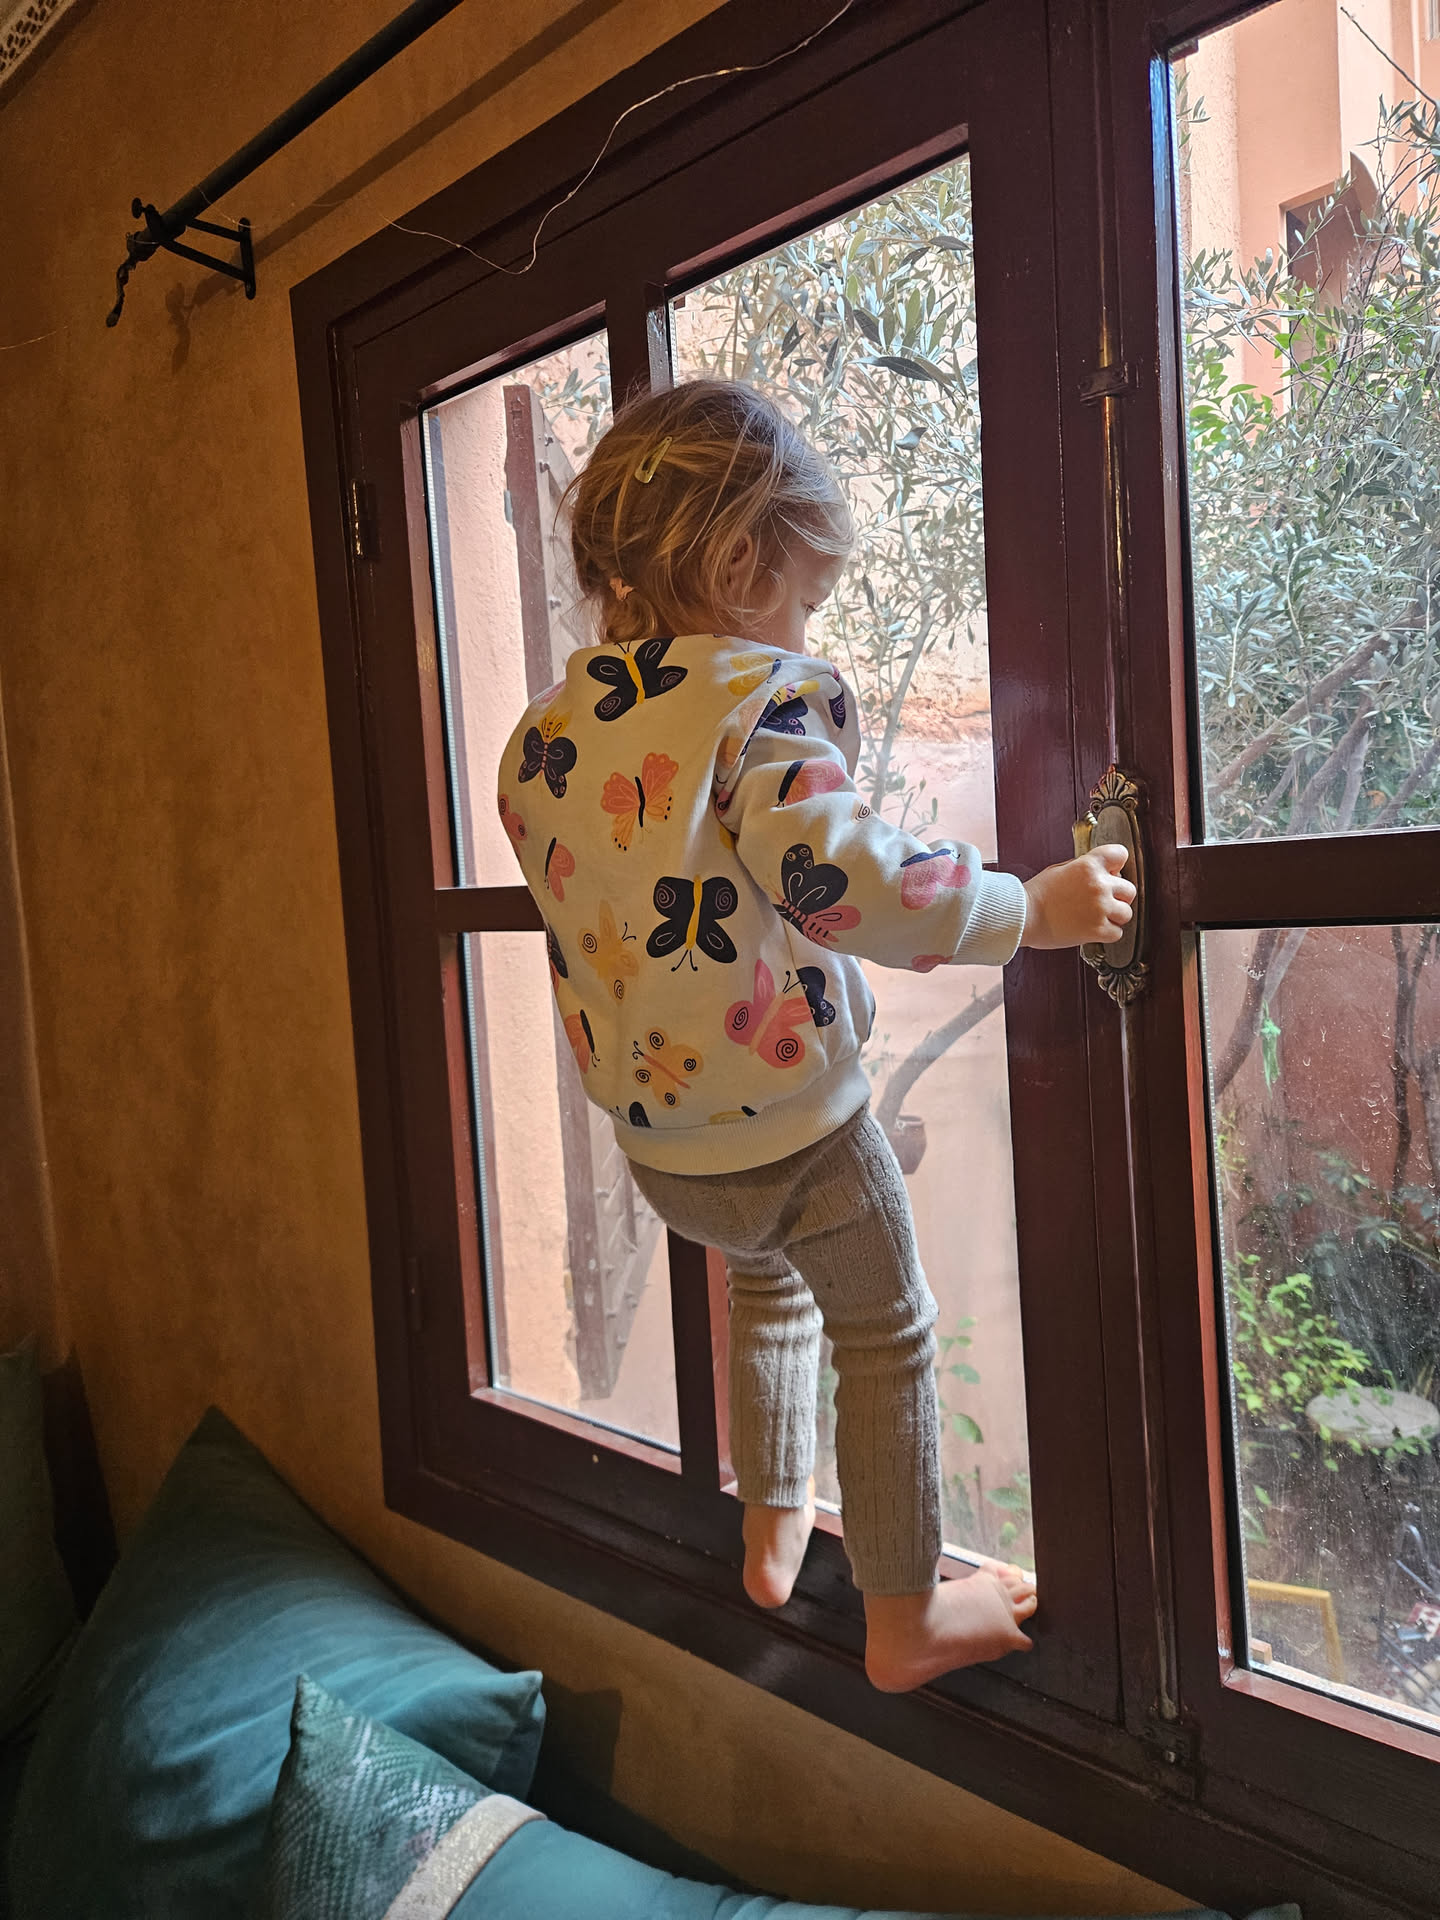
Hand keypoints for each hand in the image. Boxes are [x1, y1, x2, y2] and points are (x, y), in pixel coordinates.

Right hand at [1020, 845, 1134, 949]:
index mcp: (1088, 865)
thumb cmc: (1036, 894)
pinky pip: (1117, 932)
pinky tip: (1092, 928)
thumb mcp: (1059, 869)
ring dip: (1114, 916)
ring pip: (1126, 913)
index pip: (1121, 854)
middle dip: (1117, 895)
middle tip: (1101, 901)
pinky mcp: (1097, 930)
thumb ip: (1084, 868)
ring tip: (1096, 916)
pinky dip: (1108, 933)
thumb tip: (1100, 870)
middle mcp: (1098, 885)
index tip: (1111, 872)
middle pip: (1129, 889)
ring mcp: (1100, 908)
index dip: (1117, 865)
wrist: (1023, 917)